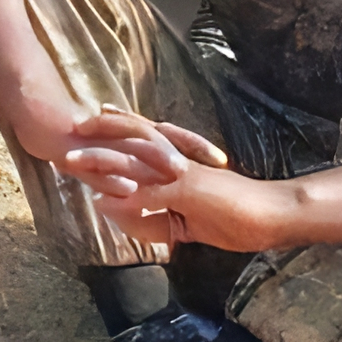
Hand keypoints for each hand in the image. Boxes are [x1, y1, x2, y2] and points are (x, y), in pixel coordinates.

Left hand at [55, 111, 289, 252]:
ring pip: (133, 164)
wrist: (272, 212)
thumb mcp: (189, 222)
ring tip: (73, 161)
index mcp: (180, 162)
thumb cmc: (238, 215)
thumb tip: (124, 216)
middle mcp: (177, 162)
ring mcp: (182, 175)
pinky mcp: (188, 192)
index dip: (118, 126)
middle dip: (98, 137)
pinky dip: (126, 198)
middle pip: (130, 142)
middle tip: (69, 131)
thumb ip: (156, 219)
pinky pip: (151, 196)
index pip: (144, 137)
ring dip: (101, 163)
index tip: (93, 118)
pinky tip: (103, 200)